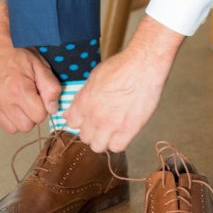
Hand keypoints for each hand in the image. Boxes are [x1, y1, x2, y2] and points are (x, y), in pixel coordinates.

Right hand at [0, 40, 60, 133]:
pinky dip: (10, 116)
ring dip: (22, 118)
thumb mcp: (41, 65)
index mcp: (19, 89)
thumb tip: (53, 108)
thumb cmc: (19, 50)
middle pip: (26, 126)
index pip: (39, 116)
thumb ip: (50, 88)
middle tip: (32, 97)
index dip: (44, 107)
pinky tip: (13, 101)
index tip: (41, 95)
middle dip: (33, 114)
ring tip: (22, 100)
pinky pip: (2, 122)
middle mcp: (3, 99)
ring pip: (14, 128)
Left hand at [64, 14, 184, 151]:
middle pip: (85, 137)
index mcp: (83, 102)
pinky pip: (117, 147)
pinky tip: (124, 132)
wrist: (143, 65)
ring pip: (98, 146)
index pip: (72, 123)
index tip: (88, 119)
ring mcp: (110, 125)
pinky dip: (119, 142)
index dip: (81, 121)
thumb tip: (70, 111)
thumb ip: (82, 97)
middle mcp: (93, 116)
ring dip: (104, 140)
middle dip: (92, 131)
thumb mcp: (94, 77)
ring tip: (113, 130)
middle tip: (103, 124)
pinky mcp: (128, 130)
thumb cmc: (121, 66)